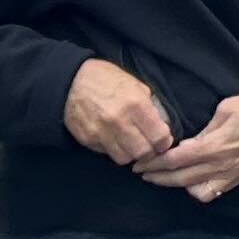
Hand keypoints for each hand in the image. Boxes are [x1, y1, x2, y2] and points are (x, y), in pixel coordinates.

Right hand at [62, 57, 178, 168]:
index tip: (163, 141)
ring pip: (125, 158)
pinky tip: (117, 140)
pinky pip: (107, 154)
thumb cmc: (109, 80)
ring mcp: (101, 132)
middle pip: (143, 152)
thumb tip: (162, 127)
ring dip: (132, 154)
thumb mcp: (137, 86)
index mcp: (136, 104)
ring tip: (133, 144)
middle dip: (150, 151)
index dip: (164, 142)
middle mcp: (119, 121)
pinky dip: (115, 151)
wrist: (74, 80)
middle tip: (150, 146)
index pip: (158, 136)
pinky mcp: (87, 139)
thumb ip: (150, 107)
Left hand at [137, 75, 238, 202]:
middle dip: (156, 176)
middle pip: (179, 179)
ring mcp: (232, 175)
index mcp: (214, 146)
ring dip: (174, 185)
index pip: (173, 161)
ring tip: (162, 175)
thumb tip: (188, 140)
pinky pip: (211, 192)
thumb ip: (204, 129)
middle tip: (139, 171)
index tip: (137, 160)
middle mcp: (221, 166)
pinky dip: (196, 190)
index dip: (152, 162)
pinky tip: (190, 181)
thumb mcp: (226, 107)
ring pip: (193, 190)